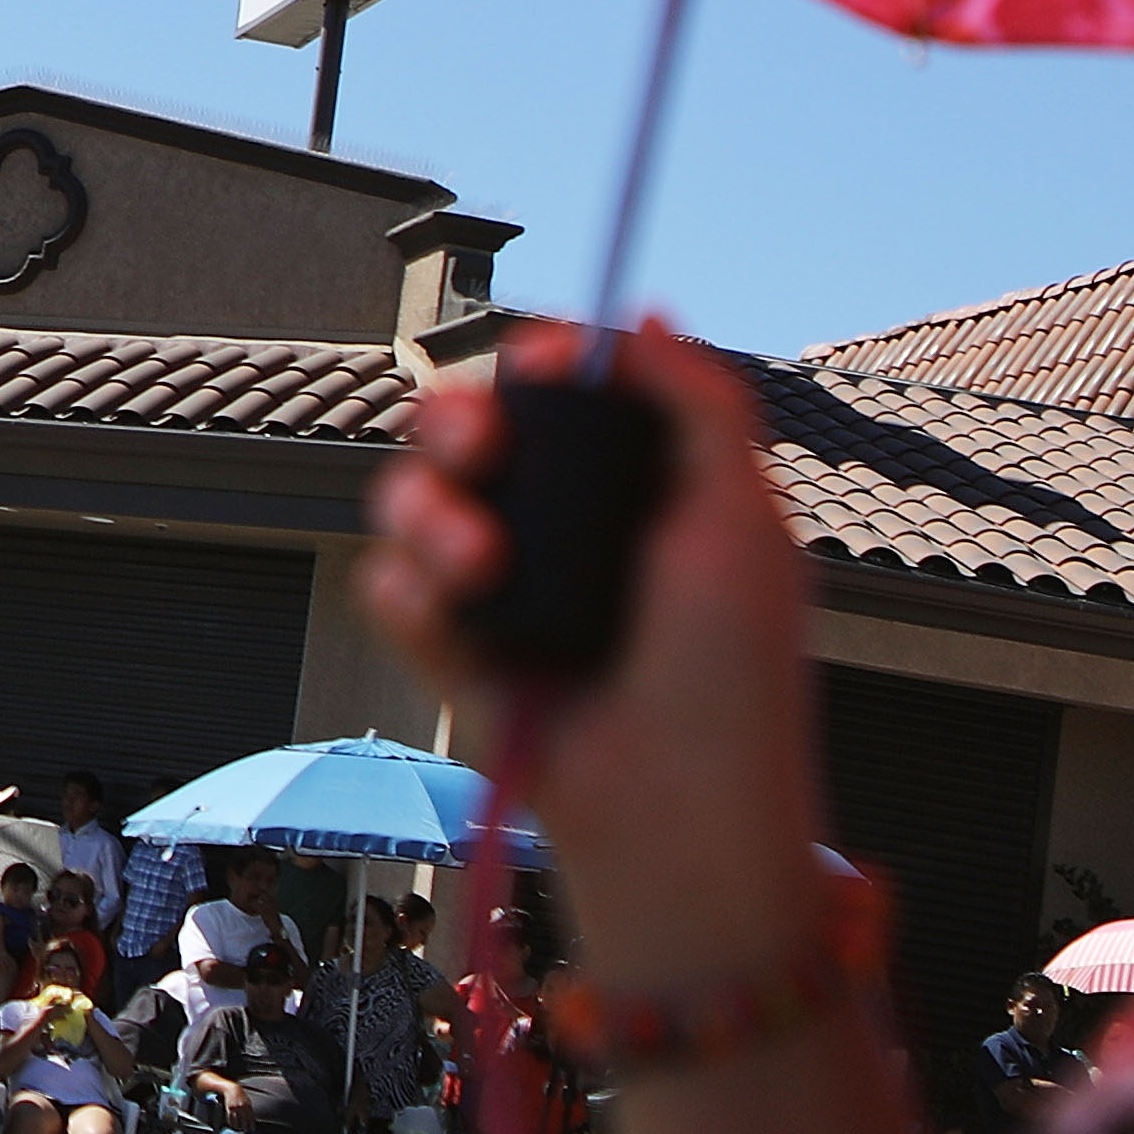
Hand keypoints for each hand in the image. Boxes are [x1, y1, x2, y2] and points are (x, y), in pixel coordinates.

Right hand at [363, 320, 827, 986]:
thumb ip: (700, 407)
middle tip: (479, 450)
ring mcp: (502, 593)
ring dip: (428, 513)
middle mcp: (562, 531)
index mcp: (638, 490)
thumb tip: (642, 315)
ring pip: (410, 499)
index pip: (562, 393)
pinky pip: (388, 588)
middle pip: (465, 426)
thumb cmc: (730, 683)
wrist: (673, 818)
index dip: (542, 366)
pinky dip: (407, 594)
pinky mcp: (453, 655)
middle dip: (456, 421)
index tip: (545, 369)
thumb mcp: (744, 525)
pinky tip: (452, 618)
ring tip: (479, 568)